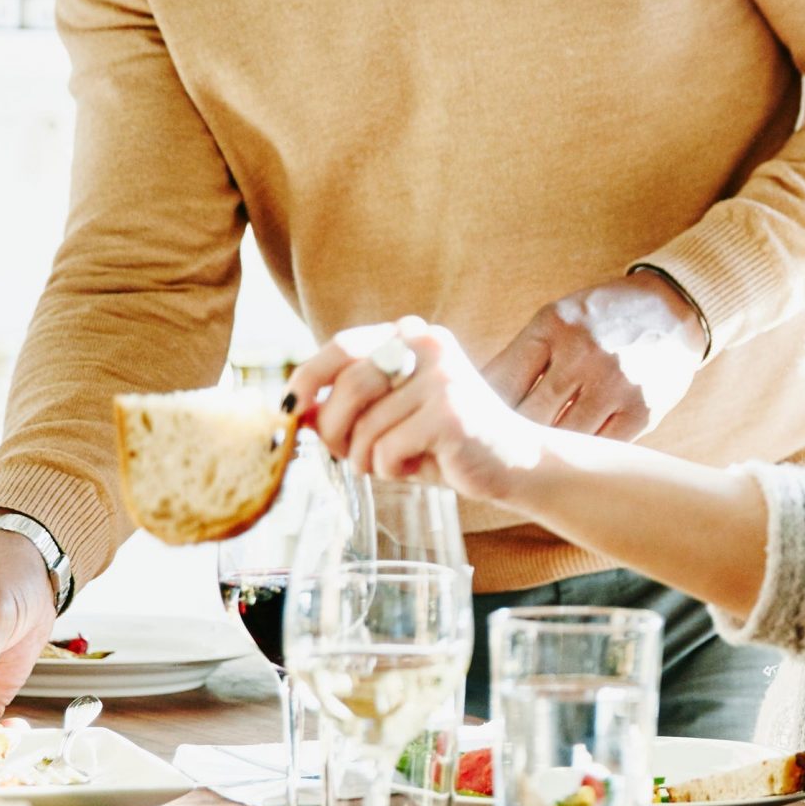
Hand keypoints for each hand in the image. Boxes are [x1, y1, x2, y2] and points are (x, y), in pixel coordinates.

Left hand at [288, 317, 547, 502]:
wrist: (515, 464)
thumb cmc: (446, 442)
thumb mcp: (393, 417)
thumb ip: (349, 407)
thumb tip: (294, 412)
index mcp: (412, 335)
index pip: (343, 346)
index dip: (308, 377)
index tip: (289, 407)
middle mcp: (427, 345)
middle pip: (348, 388)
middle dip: (333, 431)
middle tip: (346, 456)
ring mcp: (442, 377)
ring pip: (366, 427)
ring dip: (366, 459)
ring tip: (393, 463)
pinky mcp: (450, 414)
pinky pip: (388, 449)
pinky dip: (392, 470)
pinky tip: (419, 467)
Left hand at [479, 272, 708, 438]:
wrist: (674, 310)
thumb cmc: (602, 319)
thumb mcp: (557, 319)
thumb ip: (522, 357)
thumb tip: (473, 402)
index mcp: (552, 326)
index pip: (499, 382)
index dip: (480, 412)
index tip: (473, 430)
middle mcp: (582, 353)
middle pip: (527, 415)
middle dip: (506, 438)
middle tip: (492, 456)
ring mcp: (615, 384)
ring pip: (561, 437)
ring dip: (543, 452)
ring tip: (527, 463)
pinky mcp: (641, 411)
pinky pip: (599, 447)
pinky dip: (581, 456)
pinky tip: (570, 459)